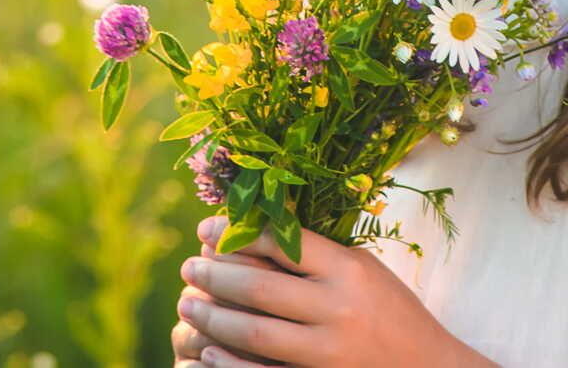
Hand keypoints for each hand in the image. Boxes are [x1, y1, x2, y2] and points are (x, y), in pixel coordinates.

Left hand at [176, 215, 498, 367]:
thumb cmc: (390, 311)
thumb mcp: (361, 269)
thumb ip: (312, 251)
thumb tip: (246, 223)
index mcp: (349, 270)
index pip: (280, 241)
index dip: (234, 233)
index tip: (205, 230)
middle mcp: (340, 308)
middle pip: (257, 286)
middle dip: (212, 275)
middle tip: (188, 268)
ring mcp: (331, 352)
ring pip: (253, 331)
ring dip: (211, 316)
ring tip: (187, 304)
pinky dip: (228, 363)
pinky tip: (206, 350)